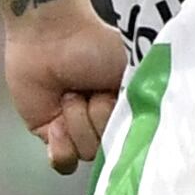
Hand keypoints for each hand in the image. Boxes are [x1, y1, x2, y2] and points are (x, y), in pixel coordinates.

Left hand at [3, 0, 145, 174]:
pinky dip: (60, 144)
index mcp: (129, 106)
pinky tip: (56, 121)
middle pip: (110, 149)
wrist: (50, 33)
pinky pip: (63, 161)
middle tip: (89, 90)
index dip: (126, 127)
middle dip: (98, 118)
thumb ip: (144, 102)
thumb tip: (141, 129)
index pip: (136, 139)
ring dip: (76, 120)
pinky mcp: (50, 134)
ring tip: (70, 93)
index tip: (114, 102)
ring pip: (86, 153)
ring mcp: (77, 130)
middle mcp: (106, 121)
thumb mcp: (132, 70)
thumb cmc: (94, 44)